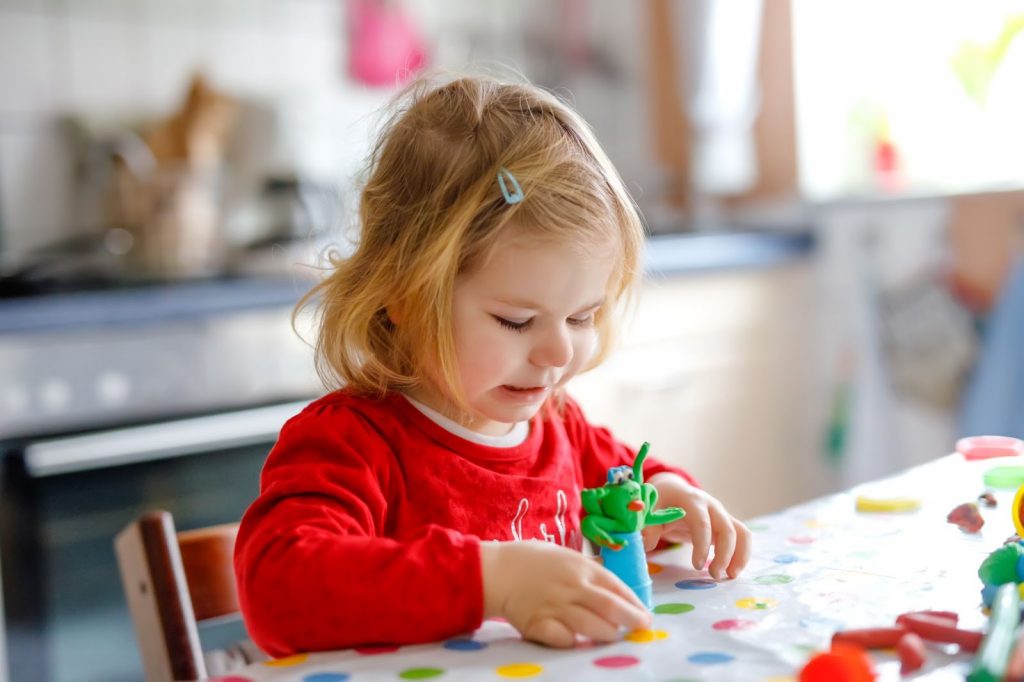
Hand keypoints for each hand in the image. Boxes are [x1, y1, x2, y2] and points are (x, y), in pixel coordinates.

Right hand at [480, 540, 650, 647]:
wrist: (496, 570)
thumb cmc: (531, 559)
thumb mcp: (564, 554)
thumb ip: (588, 569)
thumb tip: (612, 584)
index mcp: (581, 567)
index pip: (617, 587)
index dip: (635, 603)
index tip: (645, 615)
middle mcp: (572, 587)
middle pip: (611, 608)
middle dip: (632, 621)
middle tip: (642, 628)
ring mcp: (556, 607)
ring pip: (593, 627)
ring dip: (608, 634)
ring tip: (612, 636)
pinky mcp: (539, 624)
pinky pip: (565, 640)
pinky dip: (575, 642)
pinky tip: (577, 640)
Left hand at [642, 473, 750, 579]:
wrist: (673, 490)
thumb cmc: (661, 501)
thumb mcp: (650, 510)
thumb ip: (648, 527)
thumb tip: (646, 544)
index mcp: (691, 500)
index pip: (701, 522)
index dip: (702, 544)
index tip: (697, 566)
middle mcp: (711, 505)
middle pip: (726, 529)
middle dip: (724, 554)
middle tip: (713, 575)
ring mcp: (722, 514)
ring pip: (741, 533)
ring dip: (739, 555)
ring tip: (729, 576)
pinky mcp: (727, 524)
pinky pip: (742, 537)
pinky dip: (742, 554)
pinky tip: (732, 571)